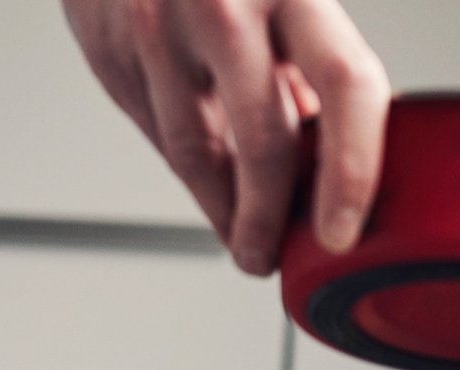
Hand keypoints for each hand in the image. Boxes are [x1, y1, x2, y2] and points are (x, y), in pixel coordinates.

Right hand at [64, 0, 389, 274]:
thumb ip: (307, 46)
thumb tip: (325, 138)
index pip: (347, 87)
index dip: (353, 171)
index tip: (342, 229)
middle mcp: (219, 2)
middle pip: (262, 144)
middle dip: (271, 220)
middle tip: (276, 254)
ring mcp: (153, 26)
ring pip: (196, 153)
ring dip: (223, 209)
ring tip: (240, 233)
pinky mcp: (106, 45)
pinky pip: (151, 128)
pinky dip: (182, 160)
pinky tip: (202, 171)